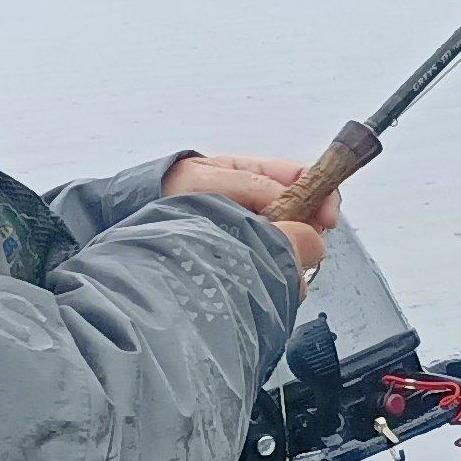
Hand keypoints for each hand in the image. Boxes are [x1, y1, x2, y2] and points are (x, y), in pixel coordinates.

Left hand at [165, 150, 332, 279]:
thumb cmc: (164, 191)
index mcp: (254, 175)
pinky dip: (277, 277)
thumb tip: (295, 214)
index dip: (323, 195)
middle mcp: (258, 205)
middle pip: (304, 218)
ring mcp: (252, 233)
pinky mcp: (243, 258)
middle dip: (308, 235)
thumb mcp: (211, 181)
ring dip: (292, 262)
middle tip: (301, 251)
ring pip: (290, 247)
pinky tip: (266, 284)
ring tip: (279, 274)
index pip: (304, 179)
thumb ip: (254, 190)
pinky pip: (272, 268)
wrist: (132, 213)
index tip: (328, 219)